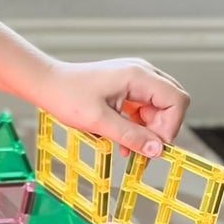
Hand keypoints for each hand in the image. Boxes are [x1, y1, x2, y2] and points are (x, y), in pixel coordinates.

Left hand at [41, 58, 189, 156]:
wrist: (47, 84)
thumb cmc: (66, 96)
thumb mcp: (98, 121)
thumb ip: (130, 135)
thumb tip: (157, 150)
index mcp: (138, 75)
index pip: (176, 100)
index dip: (171, 126)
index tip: (154, 145)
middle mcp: (141, 73)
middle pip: (171, 103)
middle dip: (160, 129)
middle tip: (142, 149)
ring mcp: (135, 79)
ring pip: (158, 108)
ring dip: (148, 130)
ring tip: (128, 148)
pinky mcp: (127, 87)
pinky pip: (144, 108)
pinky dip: (138, 125)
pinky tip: (123, 141)